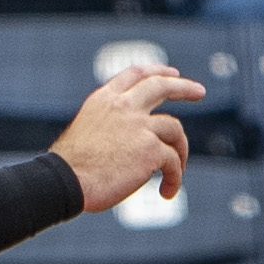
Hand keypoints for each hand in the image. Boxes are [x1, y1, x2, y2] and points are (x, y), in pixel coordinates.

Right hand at [48, 63, 204, 211]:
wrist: (63, 182)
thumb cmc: (68, 169)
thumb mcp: (85, 134)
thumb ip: (108, 128)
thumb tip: (129, 142)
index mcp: (103, 101)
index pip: (134, 75)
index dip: (156, 71)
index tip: (171, 73)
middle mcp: (122, 107)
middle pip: (161, 86)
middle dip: (184, 87)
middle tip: (200, 92)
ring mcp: (139, 126)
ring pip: (174, 130)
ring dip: (181, 150)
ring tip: (176, 170)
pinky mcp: (151, 149)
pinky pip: (173, 161)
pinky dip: (174, 177)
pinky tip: (167, 192)